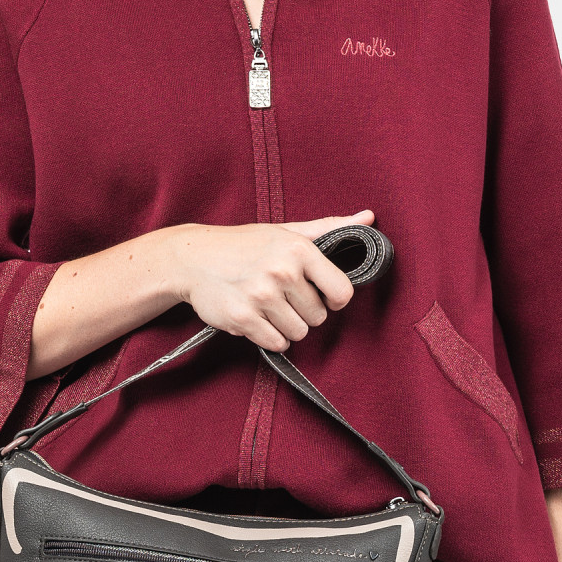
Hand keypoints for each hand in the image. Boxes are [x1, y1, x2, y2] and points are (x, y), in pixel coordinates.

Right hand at [167, 210, 375, 351]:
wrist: (193, 257)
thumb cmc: (244, 244)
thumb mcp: (286, 231)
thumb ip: (329, 227)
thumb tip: (369, 218)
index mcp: (298, 249)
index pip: (342, 292)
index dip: (334, 299)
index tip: (323, 296)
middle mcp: (282, 271)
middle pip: (318, 317)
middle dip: (303, 311)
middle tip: (281, 296)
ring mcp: (261, 296)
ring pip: (298, 333)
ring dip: (286, 326)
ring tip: (268, 307)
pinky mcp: (243, 318)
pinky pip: (276, 343)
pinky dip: (268, 336)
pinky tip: (256, 317)